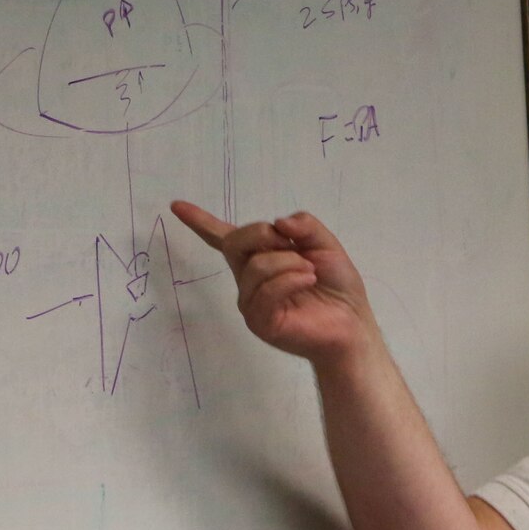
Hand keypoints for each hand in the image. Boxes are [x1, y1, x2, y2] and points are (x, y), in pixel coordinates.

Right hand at [170, 201, 375, 364]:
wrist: (352, 324)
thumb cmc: (336, 285)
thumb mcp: (325, 243)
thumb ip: (304, 225)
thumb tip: (278, 222)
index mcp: (260, 257)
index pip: (223, 238)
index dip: (200, 221)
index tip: (177, 205)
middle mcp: (248, 278)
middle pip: (235, 242)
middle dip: (262, 233)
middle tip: (290, 243)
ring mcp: (251, 302)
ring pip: (256, 266)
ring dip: (289, 262)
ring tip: (309, 272)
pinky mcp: (260, 322)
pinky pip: (266, 291)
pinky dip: (290, 279)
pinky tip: (307, 279)